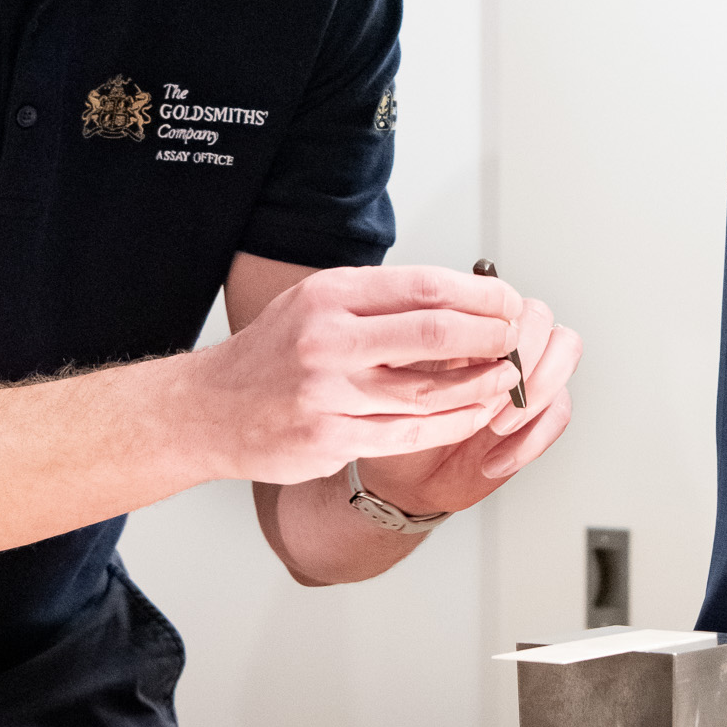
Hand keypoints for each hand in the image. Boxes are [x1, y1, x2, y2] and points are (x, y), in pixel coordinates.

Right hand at [202, 264, 529, 485]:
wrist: (209, 411)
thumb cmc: (275, 351)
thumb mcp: (317, 302)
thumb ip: (381, 300)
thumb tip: (464, 297)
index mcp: (330, 296)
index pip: (425, 287)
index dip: (480, 296)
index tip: (508, 302)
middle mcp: (328, 341)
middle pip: (433, 335)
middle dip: (490, 336)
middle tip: (516, 339)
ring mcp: (328, 394)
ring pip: (428, 391)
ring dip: (480, 385)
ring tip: (508, 378)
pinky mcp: (330, 439)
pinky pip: (409, 433)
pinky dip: (453, 423)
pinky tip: (476, 413)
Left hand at [357, 291, 582, 515]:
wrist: (405, 476)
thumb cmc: (396, 421)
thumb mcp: (398, 380)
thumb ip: (428, 353)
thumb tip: (453, 334)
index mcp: (475, 323)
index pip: (516, 305)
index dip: (510, 331)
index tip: (489, 357)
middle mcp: (507, 345)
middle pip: (549, 326)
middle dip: (528, 364)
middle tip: (496, 395)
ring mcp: (528, 377)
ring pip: (565, 358)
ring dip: (535, 396)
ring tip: (496, 427)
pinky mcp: (539, 414)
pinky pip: (559, 413)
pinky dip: (530, 440)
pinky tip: (494, 459)